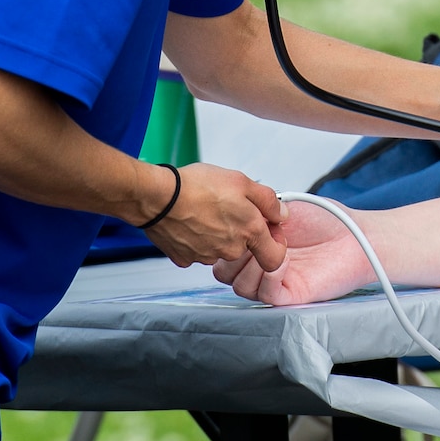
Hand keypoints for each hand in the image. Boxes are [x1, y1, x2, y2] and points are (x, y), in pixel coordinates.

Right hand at [140, 163, 287, 270]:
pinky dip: (195, 238)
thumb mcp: (241, 181)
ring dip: (216, 233)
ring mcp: (206, 256)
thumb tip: (281, 214)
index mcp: (249, 232)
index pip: (275, 258)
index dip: (275, 244)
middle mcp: (230, 249)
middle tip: (226, 206)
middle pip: (244, 247)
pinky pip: (196, 250)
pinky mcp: (184, 258)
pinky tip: (189, 220)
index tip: (268, 230)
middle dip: (239, 229)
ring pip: (219, 248)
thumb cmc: (196, 187)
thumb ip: (268, 200)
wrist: (158, 196)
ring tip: (203, 210)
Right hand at [215, 201, 376, 304]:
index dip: (228, 236)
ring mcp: (274, 282)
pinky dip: (269, 277)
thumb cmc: (327, 219)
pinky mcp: (290, 296)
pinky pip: (265, 295)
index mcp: (256, 244)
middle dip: (234, 252)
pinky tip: (284, 261)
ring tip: (274, 248)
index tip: (243, 220)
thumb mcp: (285, 207)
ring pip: (241, 287)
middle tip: (255, 237)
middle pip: (225, 272)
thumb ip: (260, 211)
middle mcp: (261, 265)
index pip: (224, 250)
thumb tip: (238, 213)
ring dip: (251, 265)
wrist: (357, 235)